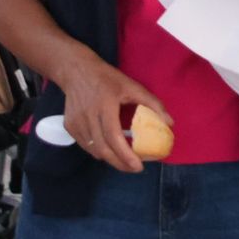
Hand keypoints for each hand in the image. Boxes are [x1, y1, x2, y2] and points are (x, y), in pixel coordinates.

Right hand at [57, 53, 170, 173]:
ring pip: (94, 150)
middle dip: (120, 164)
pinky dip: (98, 151)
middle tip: (134, 168)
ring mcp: (76, 123)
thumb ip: (152, 103)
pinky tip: (109, 149)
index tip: (138, 166)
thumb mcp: (131, 86)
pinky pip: (86, 145)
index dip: (125, 155)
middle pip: (103, 149)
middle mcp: (88, 116)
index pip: (113, 137)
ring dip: (110, 158)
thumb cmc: (107, 78)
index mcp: (105, 106)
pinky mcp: (69, 127)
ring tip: (124, 160)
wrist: (76, 71)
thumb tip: (169, 123)